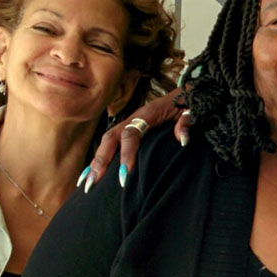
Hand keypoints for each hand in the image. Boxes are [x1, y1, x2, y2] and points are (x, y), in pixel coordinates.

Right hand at [78, 88, 194, 190]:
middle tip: (94, 182)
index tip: (125, 175)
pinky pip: (109, 144)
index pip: (131, 135)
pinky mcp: (127, 130)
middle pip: (111, 139)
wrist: (183, 94)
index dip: (127, 154)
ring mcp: (128, 124)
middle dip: (101, 161)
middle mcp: (132, 119)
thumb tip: (182, 139)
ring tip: (86, 183)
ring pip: (106, 142)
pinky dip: (98, 159)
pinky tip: (89, 174)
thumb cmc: (186, 105)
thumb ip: (186, 123)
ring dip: (95, 162)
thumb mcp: (191, 112)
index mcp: (147, 114)